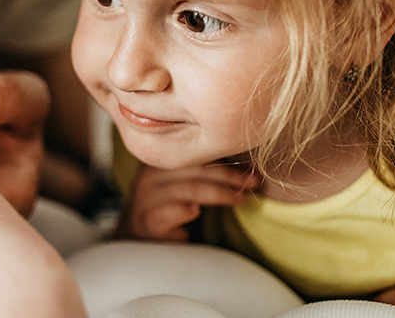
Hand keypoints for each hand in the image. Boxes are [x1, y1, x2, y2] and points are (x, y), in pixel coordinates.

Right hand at [121, 162, 259, 240]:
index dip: (225, 160)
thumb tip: (242, 165)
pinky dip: (185, 211)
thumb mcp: (182, 186)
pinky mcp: (147, 220)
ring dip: (219, 194)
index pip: (194, 154)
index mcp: (159, 161)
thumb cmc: (170, 210)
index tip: (250, 169)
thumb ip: (200, 173)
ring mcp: (146, 198)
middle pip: (194, 169)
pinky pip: (171, 213)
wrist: (141, 239)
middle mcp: (149, 176)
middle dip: (228, 176)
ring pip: (188, 190)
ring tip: (239, 199)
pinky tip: (195, 213)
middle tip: (253, 183)